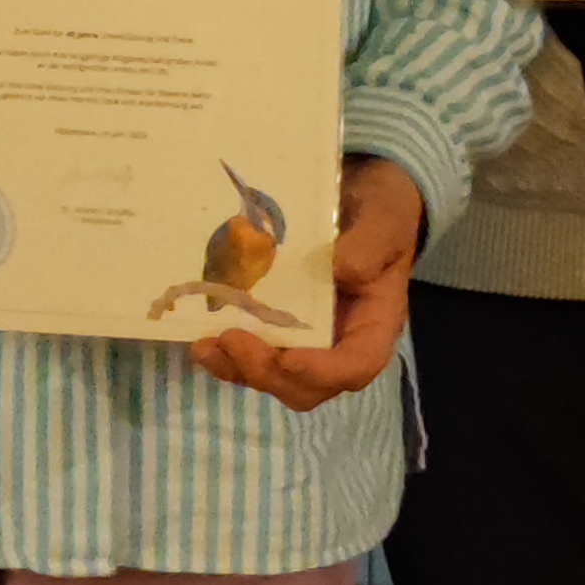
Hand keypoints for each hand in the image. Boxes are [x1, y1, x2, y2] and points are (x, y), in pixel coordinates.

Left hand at [196, 159, 422, 412]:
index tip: (289, 358)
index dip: (322, 372)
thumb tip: (341, 270)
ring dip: (238, 369)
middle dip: (268, 372)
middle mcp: (341, 342)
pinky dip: (227, 356)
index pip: (357, 365)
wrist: (362, 198)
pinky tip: (200, 339)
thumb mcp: (383, 219)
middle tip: (232, 340)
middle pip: (308, 386)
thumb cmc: (381, 212)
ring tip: (205, 346)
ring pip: (274, 378)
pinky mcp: (279, 329)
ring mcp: (307, 340)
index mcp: (375, 323)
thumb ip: (370, 245)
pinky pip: (254, 357)